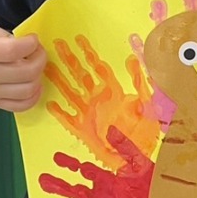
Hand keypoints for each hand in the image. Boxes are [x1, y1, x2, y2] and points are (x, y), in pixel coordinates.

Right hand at [0, 19, 45, 110]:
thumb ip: (3, 34)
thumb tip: (26, 44)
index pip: (14, 50)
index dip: (31, 44)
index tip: (32, 39)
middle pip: (26, 71)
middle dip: (40, 58)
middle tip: (37, 51)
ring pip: (27, 90)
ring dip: (38, 76)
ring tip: (34, 66)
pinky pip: (20, 106)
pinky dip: (33, 97)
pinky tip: (33, 84)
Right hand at [39, 128, 154, 197]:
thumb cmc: (156, 189)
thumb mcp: (141, 165)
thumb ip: (125, 148)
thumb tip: (111, 131)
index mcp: (107, 182)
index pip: (83, 171)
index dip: (69, 164)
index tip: (56, 158)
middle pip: (74, 193)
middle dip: (58, 187)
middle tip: (43, 181)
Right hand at [45, 35, 161, 168]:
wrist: (139, 157)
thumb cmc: (146, 131)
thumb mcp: (148, 103)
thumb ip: (140, 82)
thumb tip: (134, 61)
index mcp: (114, 92)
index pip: (98, 67)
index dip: (89, 53)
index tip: (79, 40)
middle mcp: (99, 100)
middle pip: (80, 75)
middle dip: (69, 60)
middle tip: (58, 44)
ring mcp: (90, 114)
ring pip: (71, 92)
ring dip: (60, 80)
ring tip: (47, 67)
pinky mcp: (84, 129)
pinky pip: (68, 118)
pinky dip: (59, 111)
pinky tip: (49, 102)